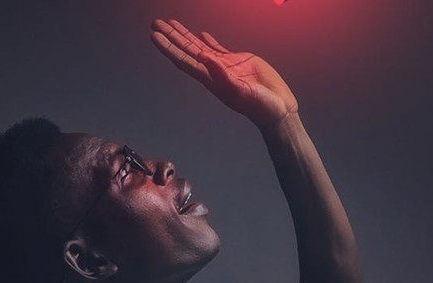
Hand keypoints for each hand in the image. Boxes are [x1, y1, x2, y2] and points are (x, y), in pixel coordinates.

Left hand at [151, 19, 297, 127]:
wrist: (277, 108)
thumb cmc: (260, 106)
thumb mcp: (240, 91)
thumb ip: (222, 75)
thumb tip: (205, 58)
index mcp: (211, 79)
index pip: (184, 60)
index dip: (168, 48)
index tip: (155, 35)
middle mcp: (213, 71)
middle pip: (186, 51)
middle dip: (171, 37)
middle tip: (156, 23)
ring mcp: (224, 66)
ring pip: (199, 47)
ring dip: (184, 36)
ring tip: (171, 24)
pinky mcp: (237, 62)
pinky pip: (218, 49)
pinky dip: (207, 40)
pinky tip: (200, 34)